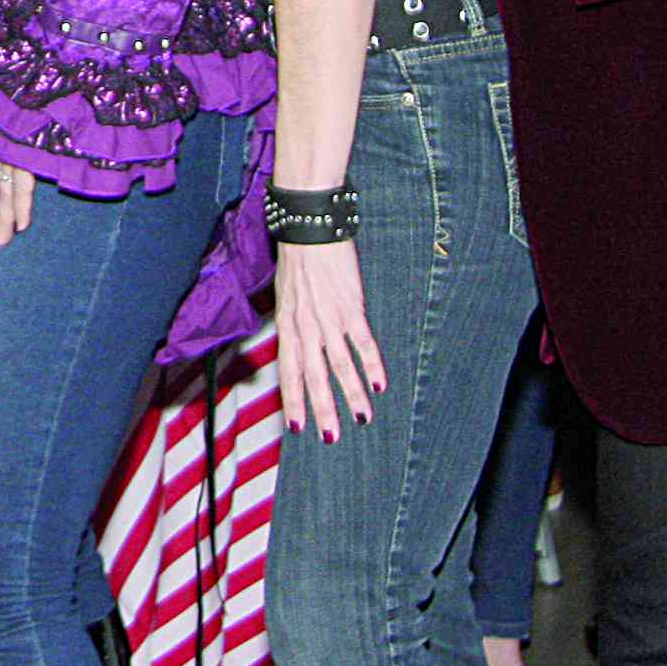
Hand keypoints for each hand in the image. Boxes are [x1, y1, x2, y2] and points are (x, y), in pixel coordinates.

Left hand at [271, 236, 386, 437]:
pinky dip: (372, 365)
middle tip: (331, 438)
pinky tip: (380, 385)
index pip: (288, 371)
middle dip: (322, 410)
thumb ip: (294, 321)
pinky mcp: (350, 307)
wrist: (310, 227)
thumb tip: (299, 344)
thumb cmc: (298, 258)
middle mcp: (305, 327)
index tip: (297, 426)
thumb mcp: (286, 294)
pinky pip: (362, 343)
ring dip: (351, 395)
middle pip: (314, 377)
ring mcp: (328, 319)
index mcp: (287, 325)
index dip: (293, 399)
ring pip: (339, 367)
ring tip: (362, 419)